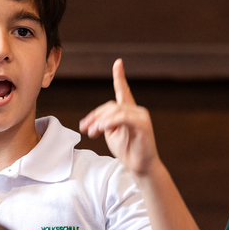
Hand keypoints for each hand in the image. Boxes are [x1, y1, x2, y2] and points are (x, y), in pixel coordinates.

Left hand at [79, 59, 157, 175]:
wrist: (140, 167)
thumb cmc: (128, 151)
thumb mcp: (112, 135)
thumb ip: (105, 123)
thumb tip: (97, 120)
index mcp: (128, 112)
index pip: (124, 91)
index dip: (120, 77)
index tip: (118, 63)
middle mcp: (136, 111)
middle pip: (110, 105)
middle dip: (95, 116)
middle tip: (85, 129)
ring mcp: (141, 116)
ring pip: (115, 111)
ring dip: (100, 122)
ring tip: (92, 133)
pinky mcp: (143, 125)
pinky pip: (123, 118)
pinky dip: (110, 122)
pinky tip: (102, 129)